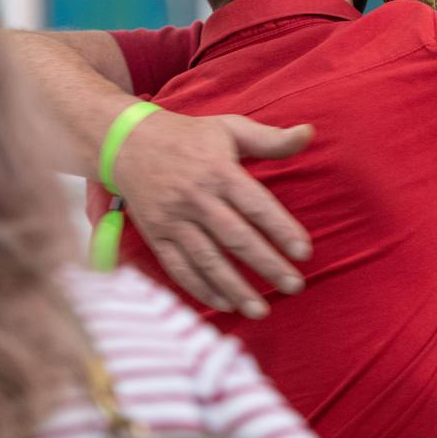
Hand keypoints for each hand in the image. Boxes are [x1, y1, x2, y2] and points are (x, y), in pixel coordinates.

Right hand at [113, 110, 313, 316]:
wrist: (126, 141)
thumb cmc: (190, 135)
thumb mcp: (231, 128)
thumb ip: (271, 138)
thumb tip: (309, 132)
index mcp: (219, 171)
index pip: (257, 205)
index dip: (281, 229)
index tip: (304, 252)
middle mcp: (196, 198)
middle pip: (236, 238)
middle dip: (267, 265)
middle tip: (295, 286)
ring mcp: (173, 219)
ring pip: (207, 259)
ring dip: (235, 287)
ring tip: (262, 309)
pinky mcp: (155, 235)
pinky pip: (178, 267)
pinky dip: (200, 289)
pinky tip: (224, 305)